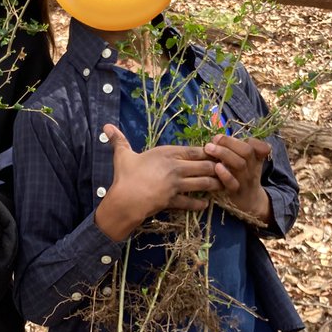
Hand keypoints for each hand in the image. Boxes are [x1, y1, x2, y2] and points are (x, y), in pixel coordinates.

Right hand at [94, 123, 224, 241]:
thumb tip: (106, 127)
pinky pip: (191, 203)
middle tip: (226, 169)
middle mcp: (176, 167)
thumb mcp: (123, 155)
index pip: (196, 150)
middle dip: (217, 167)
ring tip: (221, 185)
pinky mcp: (174, 200)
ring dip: (214, 184)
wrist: (125, 199)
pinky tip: (205, 204)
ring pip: (203, 183)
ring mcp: (177, 185)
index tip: (217, 153)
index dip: (209, 152)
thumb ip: (119, 140)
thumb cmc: (125, 175)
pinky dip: (199, 204)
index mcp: (167, 153)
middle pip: (205, 166)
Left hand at [202, 135, 271, 223]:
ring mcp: (245, 180)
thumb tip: (217, 138)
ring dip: (224, 154)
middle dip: (229, 143)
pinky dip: (225, 174)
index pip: (254, 145)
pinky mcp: (236, 192)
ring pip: (239, 165)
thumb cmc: (242, 177)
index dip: (240, 139)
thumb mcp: (246, 162)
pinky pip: (232, 183)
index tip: (220, 137)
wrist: (250, 202)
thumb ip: (237, 149)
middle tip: (214, 140)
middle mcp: (252, 168)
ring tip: (209, 148)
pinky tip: (216, 167)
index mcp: (255, 159)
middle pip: (246, 151)